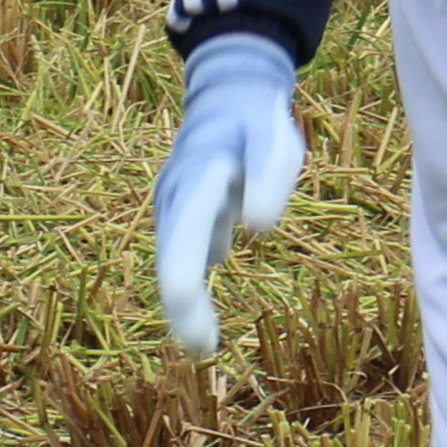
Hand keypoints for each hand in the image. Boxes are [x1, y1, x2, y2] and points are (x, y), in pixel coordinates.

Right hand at [153, 31, 306, 355]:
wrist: (227, 98)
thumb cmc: (257, 122)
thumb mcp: (274, 137)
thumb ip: (268, 177)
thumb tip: (259, 229)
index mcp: (198, 175)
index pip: (185, 231)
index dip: (184, 278)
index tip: (191, 314)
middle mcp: (176, 194)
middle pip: (172, 255)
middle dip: (181, 303)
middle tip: (200, 348)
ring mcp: (173, 207)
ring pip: (174, 261)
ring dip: (183, 304)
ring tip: (201, 345)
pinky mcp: (181, 219)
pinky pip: (182, 259)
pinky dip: (187, 291)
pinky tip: (200, 326)